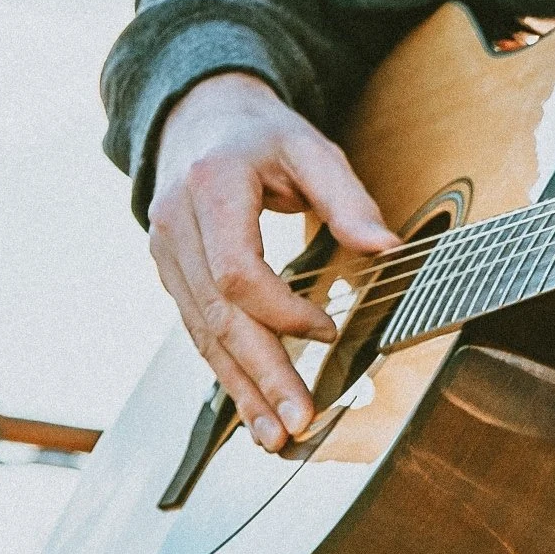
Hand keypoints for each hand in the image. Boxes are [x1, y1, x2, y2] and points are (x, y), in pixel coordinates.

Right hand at [149, 72, 397, 449]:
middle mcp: (175, 227)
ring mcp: (167, 255)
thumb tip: (387, 248)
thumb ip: (348, 198)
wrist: (199, 118)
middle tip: (298, 422)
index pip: (236, 271)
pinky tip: (251, 408)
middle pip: (218, 316)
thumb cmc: (261, 135)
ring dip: (241, 389)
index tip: (329, 330)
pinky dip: (226, 373)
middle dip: (261, 374)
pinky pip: (198, 332)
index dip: (282, 310)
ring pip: (202, 334)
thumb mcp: (311, 148)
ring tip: (275, 436)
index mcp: (210, 190)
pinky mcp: (172, 276)